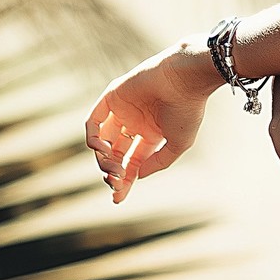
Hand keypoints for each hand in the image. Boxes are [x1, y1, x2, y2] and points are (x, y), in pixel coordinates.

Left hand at [85, 40, 218, 200]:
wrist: (186, 79)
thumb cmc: (187, 110)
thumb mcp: (178, 145)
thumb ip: (157, 162)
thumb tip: (136, 176)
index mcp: (151, 134)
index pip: (132, 162)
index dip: (125, 181)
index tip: (118, 200)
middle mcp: (135, 122)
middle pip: (115, 154)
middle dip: (113, 172)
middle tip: (116, 182)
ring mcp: (122, 110)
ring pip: (102, 140)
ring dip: (103, 158)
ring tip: (113, 167)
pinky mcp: (112, 97)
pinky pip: (93, 121)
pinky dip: (92, 137)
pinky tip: (102, 149)